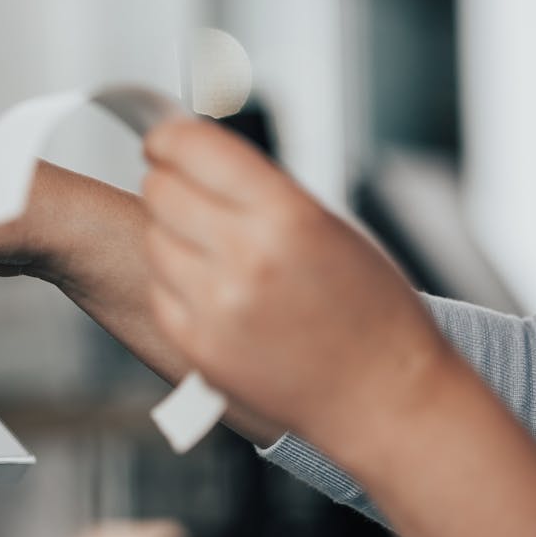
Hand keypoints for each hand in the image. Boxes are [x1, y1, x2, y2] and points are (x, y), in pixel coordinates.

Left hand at [137, 118, 458, 444]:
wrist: (383, 398)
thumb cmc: (370, 313)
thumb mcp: (330, 227)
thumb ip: (260, 192)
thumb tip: (198, 157)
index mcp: (287, 216)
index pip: (193, 148)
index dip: (169, 138)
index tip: (163, 140)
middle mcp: (246, 257)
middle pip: (161, 190)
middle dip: (169, 184)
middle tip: (187, 192)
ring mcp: (215, 305)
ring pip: (153, 238)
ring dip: (172, 234)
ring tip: (214, 249)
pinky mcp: (197, 345)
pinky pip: (159, 289)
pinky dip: (176, 282)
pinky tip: (214, 289)